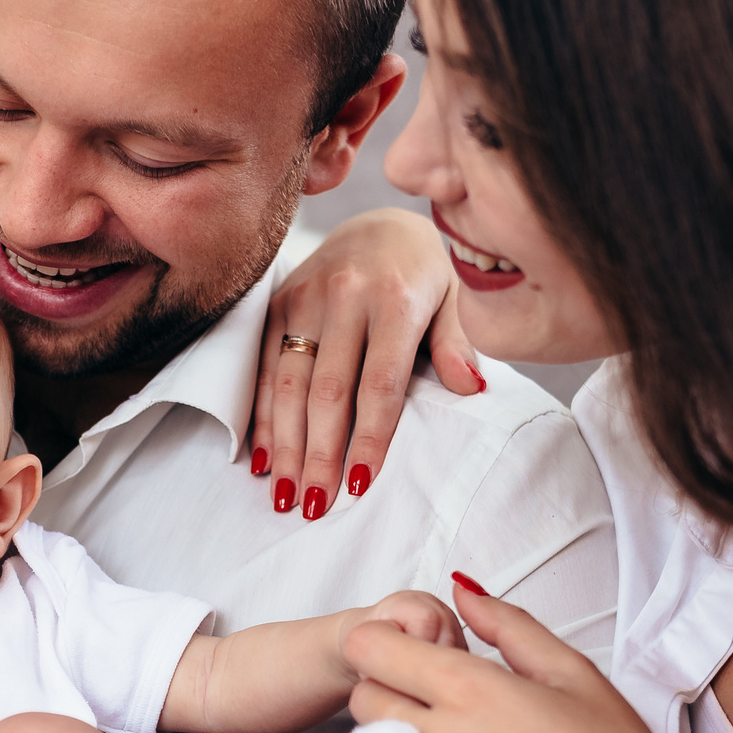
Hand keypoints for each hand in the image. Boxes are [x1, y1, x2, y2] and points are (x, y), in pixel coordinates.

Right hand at [250, 208, 481, 517]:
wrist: (379, 224)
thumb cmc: (426, 273)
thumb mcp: (457, 298)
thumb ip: (459, 342)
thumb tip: (472, 388)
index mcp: (395, 298)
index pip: (379, 383)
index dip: (369, 438)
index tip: (359, 485)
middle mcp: (345, 296)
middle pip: (327, 392)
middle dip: (319, 455)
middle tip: (315, 507)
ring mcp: (304, 299)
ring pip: (287, 384)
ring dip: (285, 446)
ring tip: (285, 496)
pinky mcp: (276, 304)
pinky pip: (262, 368)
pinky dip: (261, 418)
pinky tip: (262, 459)